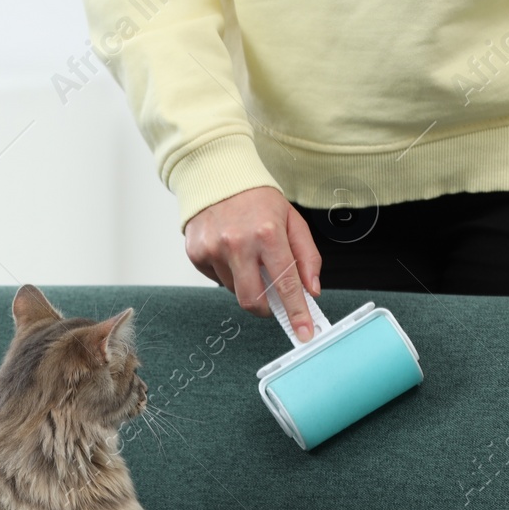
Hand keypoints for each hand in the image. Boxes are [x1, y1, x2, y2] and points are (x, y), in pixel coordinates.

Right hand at [184, 186, 322, 341]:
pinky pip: (217, 280)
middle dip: (266, 310)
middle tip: (273, 303)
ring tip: (247, 255)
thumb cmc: (257, 199)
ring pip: (234, 290)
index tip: (304, 333)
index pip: (286, 284)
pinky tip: (229, 251)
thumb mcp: (292, 221)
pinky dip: (228, 273)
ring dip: (246, 282)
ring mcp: (213, 249)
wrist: (217, 176)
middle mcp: (238, 243)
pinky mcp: (196, 253)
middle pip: (253, 301)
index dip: (297, 313)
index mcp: (267, 233)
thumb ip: (307, 257)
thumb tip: (312, 290)